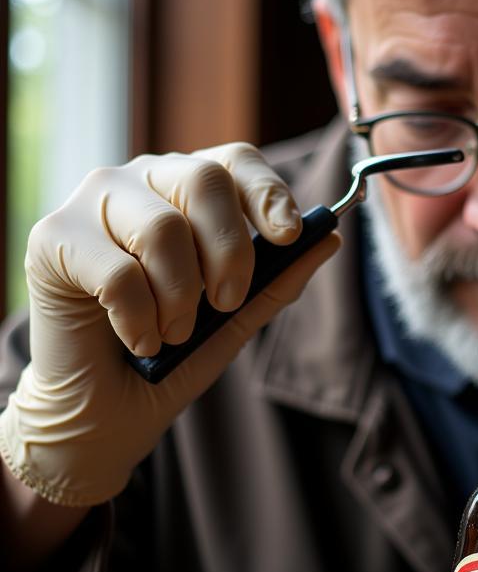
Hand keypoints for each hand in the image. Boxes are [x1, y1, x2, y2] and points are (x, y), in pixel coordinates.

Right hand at [0, 143, 340, 506]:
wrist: (107, 411)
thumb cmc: (172, 355)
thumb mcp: (237, 318)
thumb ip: (278, 278)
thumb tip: (331, 238)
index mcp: (188, 192)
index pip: (234, 160)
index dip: (267, 191)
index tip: (289, 235)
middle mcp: (141, 183)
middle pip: (203, 179)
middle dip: (230, 251)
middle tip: (226, 303)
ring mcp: (93, 204)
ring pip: (162, 228)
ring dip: (181, 299)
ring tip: (174, 333)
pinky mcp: (52, 238)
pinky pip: (118, 272)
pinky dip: (140, 320)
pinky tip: (138, 341)